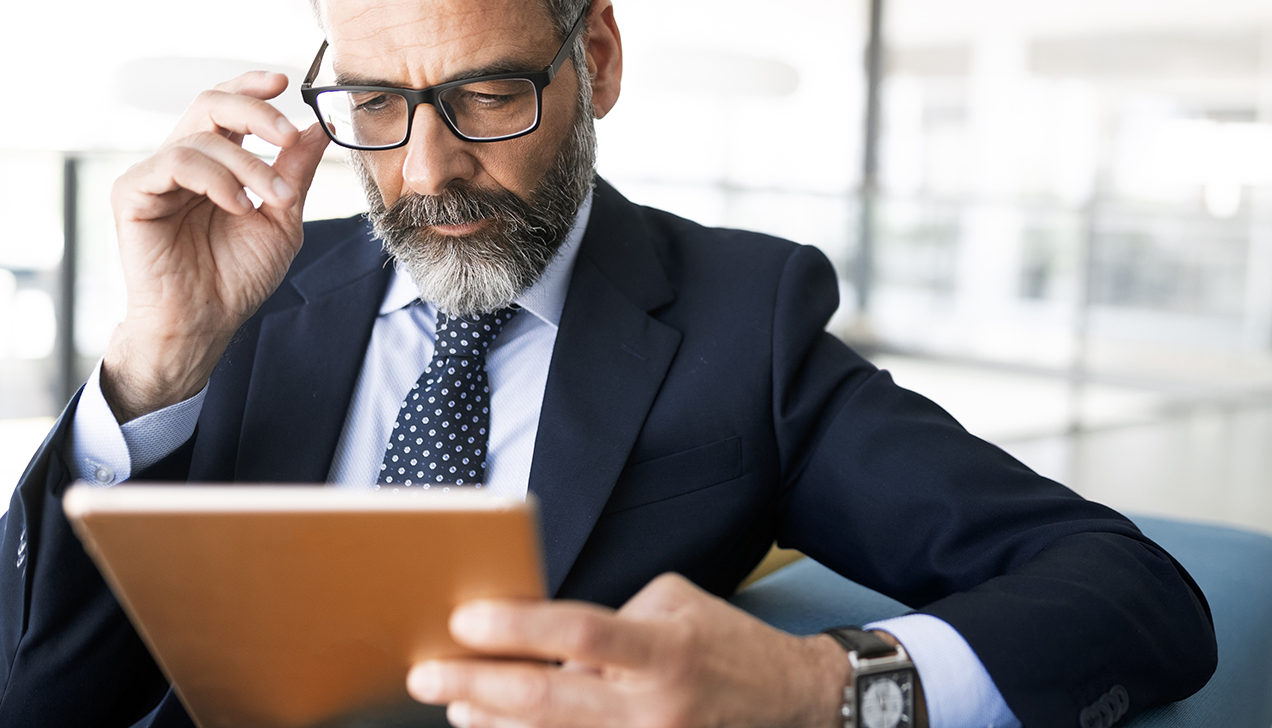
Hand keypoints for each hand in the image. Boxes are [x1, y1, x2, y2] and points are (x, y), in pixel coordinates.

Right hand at [102, 71, 328, 420]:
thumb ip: (295, 172)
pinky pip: (173, 162)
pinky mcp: (132, 193)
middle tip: (287, 137)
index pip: (228, 106)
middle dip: (256, 113)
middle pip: (211, 103)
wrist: (205, 322)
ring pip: (201, 137)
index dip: (252, 86)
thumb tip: (320, 127)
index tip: (286, 82)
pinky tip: (237, 206)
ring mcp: (153, 174)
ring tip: (272, 200)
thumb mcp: (282, 218)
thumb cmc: (237, 276)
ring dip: (249, 165)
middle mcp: (182, 160)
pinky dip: (215, 179)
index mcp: (215, 161)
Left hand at [407, 573, 852, 727]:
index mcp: (664, 651)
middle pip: (548, 704)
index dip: (517, 629)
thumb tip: (545, 646)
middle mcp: (655, 709)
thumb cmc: (727, 644)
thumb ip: (612, 621)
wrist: (795, 704)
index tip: (464, 621)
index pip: (579, 635)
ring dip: (494, 727)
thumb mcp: (676, 605)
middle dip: (477, 689)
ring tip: (457, 705)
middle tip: (427, 676)